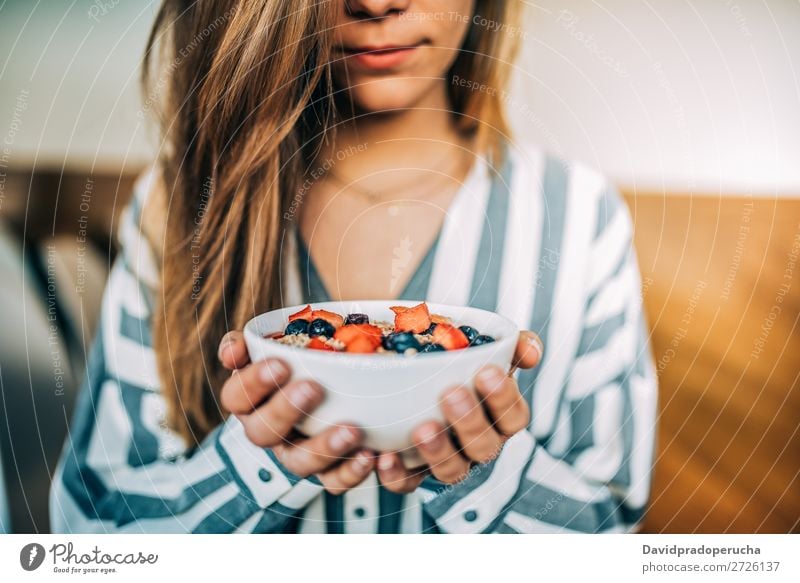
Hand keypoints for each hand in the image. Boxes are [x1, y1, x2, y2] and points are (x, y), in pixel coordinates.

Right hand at [218, 331, 374, 494]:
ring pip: (299, 462)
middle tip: (312, 388)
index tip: (281, 364)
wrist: (335, 389)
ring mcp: (296, 454)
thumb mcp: (278, 346)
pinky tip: (370, 456)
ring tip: (352, 430)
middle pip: (262, 433)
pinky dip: (351, 472)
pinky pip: (333, 482)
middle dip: (285, 411)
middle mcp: (268, 431)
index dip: (253, 383)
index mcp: (250, 401)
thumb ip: (255, 342)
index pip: (235, 397)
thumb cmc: (299, 363)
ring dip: (324, 448)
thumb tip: (233, 349)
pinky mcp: (326, 472)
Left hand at [376, 331, 543, 492]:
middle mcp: (479, 445)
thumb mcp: (486, 353)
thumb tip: (529, 348)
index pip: (515, 417)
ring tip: (422, 429)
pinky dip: (397, 474)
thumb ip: (511, 346)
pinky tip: (384, 456)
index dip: (504, 398)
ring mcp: (448, 462)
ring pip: (452, 470)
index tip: (487, 372)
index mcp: (500, 418)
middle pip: (484, 446)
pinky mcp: (414, 475)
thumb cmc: (460, 370)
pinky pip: (408, 483)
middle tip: (451, 392)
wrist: (416, 385)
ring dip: (439, 451)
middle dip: (470, 421)